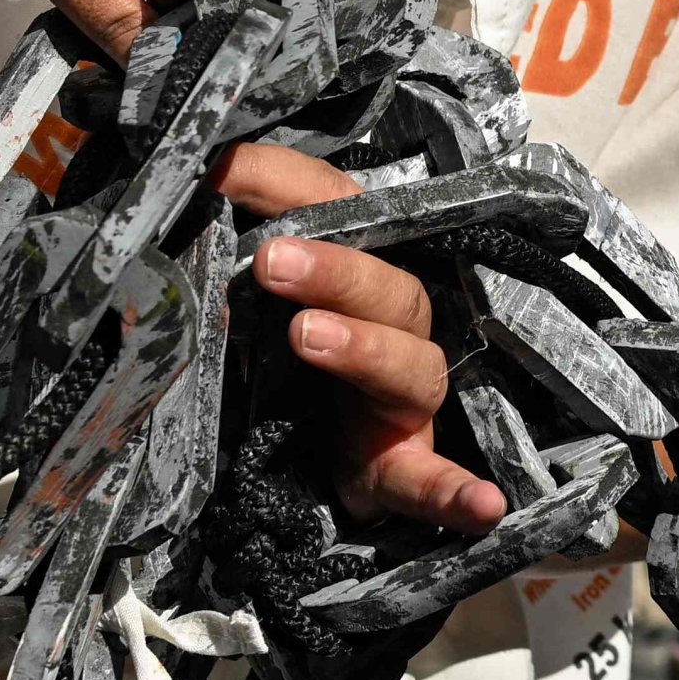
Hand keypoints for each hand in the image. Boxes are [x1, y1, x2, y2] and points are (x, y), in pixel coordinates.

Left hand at [230, 141, 503, 532]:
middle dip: (337, 271)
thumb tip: (197, 172)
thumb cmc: (276, 362)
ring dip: (367, 349)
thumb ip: (222, 237)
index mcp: (356, 276)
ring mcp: (400, 403)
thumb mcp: (242, 295)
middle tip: (270, 262)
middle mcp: (391, 331)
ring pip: (413, 367)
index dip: (293, 191)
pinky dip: (455, 491)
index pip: (345, 215)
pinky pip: (432, 482)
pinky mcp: (397, 469)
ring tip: (308, 337)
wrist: (294, 464)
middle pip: (391, 289)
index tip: (228, 173)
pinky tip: (482, 507)